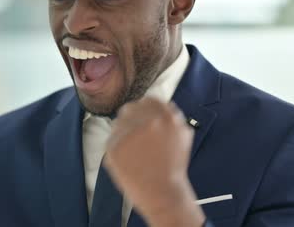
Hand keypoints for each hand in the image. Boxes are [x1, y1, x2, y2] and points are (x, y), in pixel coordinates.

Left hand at [104, 97, 204, 226]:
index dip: (145, 110)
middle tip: (136, 135)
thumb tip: (155, 105)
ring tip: (134, 151)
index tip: (143, 118)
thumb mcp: (182, 134)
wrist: (163, 193)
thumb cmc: (173, 167)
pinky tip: (128, 159)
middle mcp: (148, 121)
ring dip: (123, 132)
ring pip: (118, 122)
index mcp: (167, 117)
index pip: (149, 100)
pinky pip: (111, 139)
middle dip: (132, 119)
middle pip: (130, 108)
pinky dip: (117, 148)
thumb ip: (170, 116)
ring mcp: (129, 133)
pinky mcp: (114, 146)